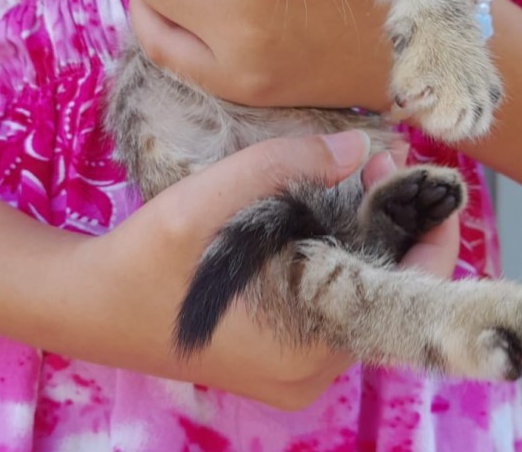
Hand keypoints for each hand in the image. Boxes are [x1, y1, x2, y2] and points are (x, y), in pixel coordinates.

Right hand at [68, 132, 459, 409]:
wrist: (91, 307)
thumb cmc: (148, 258)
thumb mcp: (209, 201)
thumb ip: (284, 167)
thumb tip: (357, 149)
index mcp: (309, 346)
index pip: (407, 296)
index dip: (430, 236)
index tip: (425, 180)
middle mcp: (314, 372)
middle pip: (388, 294)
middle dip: (392, 225)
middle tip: (378, 165)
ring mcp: (297, 370)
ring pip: (361, 297)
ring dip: (365, 237)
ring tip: (355, 179)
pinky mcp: (280, 358)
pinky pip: (334, 305)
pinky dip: (340, 258)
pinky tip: (324, 216)